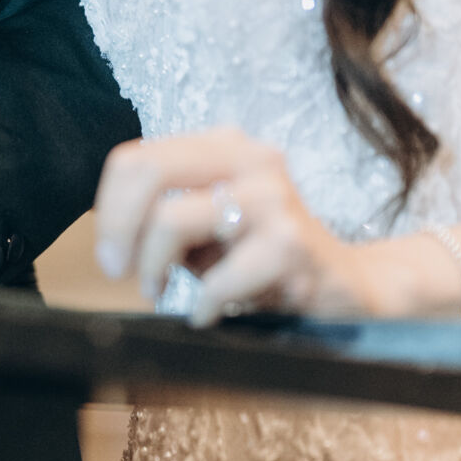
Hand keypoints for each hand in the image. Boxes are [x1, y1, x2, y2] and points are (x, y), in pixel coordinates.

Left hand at [94, 127, 383, 322]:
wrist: (350, 286)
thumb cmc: (267, 260)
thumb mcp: (209, 229)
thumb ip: (164, 215)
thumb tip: (112, 234)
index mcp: (224, 146)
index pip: (137, 157)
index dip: (110, 209)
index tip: (111, 253)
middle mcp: (250, 158)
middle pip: (147, 170)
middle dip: (119, 228)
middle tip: (119, 271)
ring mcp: (273, 197)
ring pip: (172, 219)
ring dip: (154, 268)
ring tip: (163, 292)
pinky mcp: (291, 243)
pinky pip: (217, 277)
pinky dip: (202, 304)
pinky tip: (210, 314)